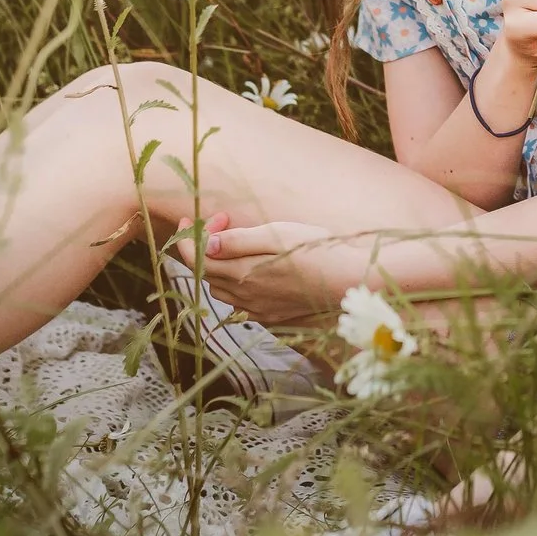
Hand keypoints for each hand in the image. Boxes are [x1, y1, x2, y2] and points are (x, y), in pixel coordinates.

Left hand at [174, 216, 357, 325]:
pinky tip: (252, 271)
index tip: (189, 219)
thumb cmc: (317, 250)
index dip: (187, 238)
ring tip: (237, 245)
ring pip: (222, 290)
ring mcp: (259, 310)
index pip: (197, 259)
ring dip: (219, 266)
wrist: (350, 281)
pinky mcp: (273, 317)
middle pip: (207, 274)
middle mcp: (246, 297)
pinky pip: (241, 304)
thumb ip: (239, 240)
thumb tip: (206, 244)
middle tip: (224, 222)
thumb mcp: (277, 234)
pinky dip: (235, 285)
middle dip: (206, 247)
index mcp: (243, 274)